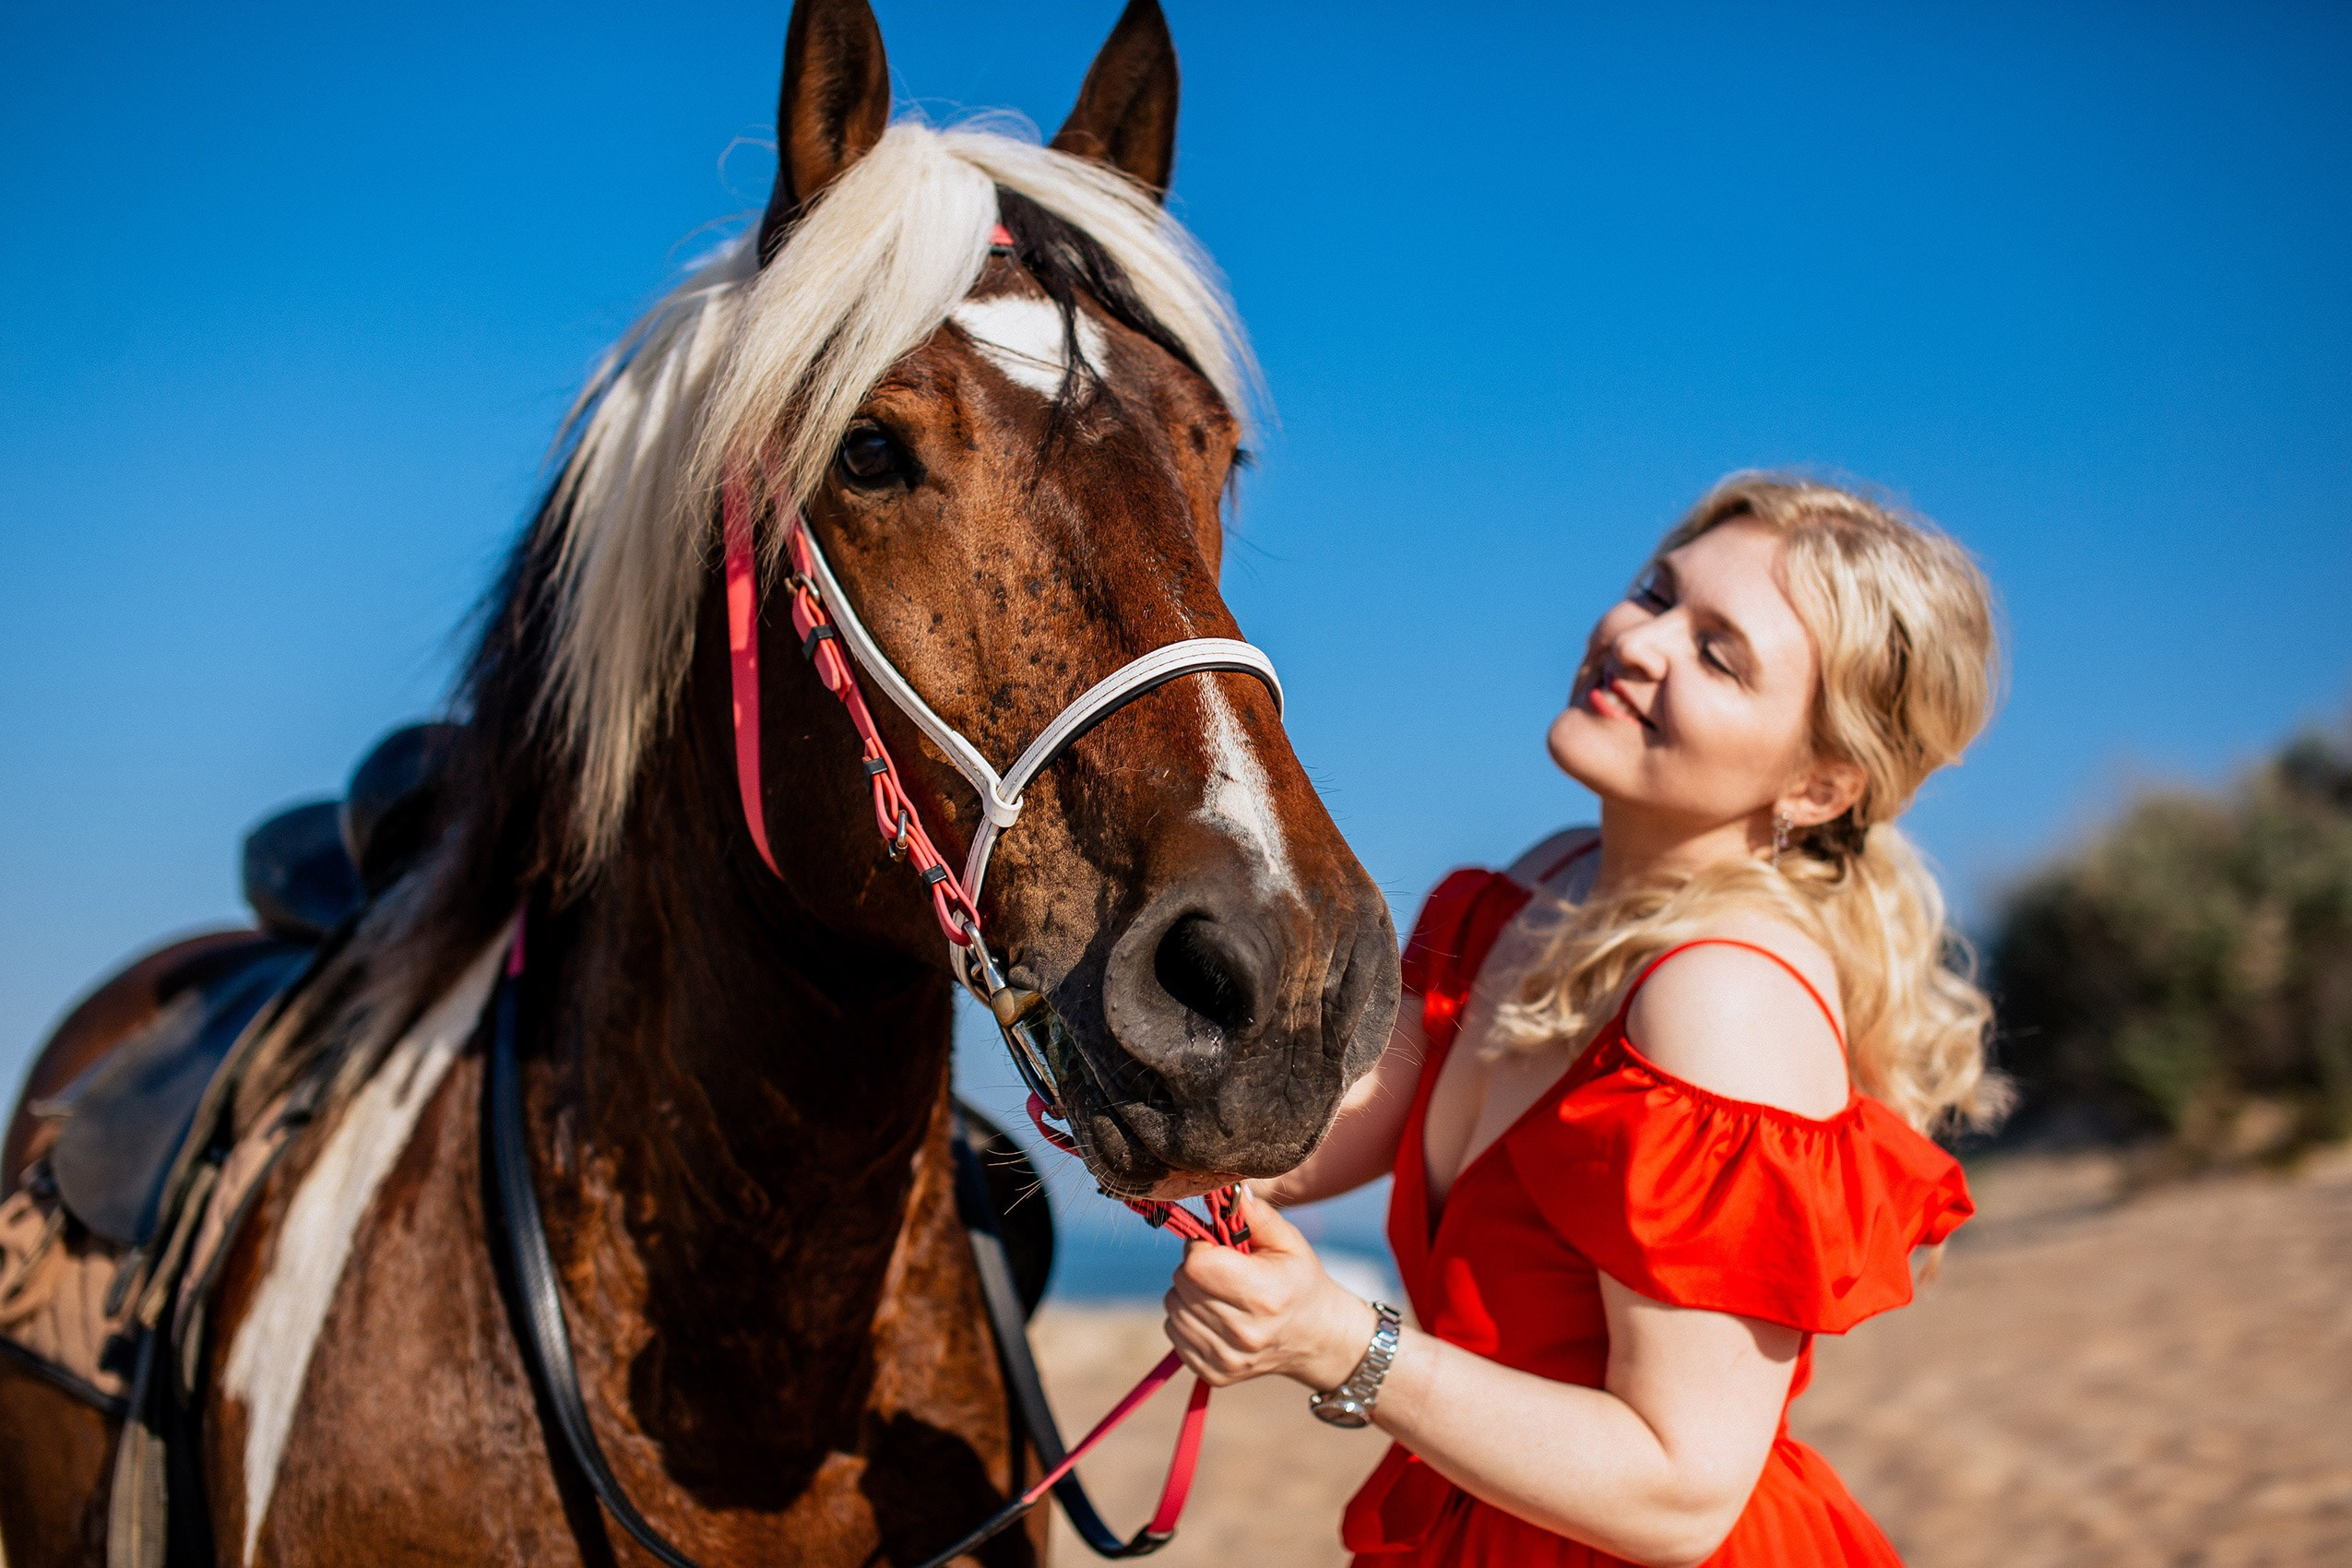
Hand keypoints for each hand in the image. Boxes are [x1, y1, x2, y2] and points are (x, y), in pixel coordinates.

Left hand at [1161, 1187, 1377, 1389]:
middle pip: (1182, 1284)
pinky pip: (1174, 1332)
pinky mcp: (1214, 1373)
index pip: (1196, 1265)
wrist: (1316, 1337)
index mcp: (1263, 1295)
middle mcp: (1243, 1333)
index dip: (1200, 1247)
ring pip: (1173, 1308)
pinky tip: (1214, 1314)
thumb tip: (1226, 1191)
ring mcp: (1228, 1358)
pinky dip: (1187, 1318)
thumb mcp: (1289, 1241)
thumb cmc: (1298, 1280)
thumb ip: (1256, 1214)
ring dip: (1188, 1294)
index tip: (1217, 1247)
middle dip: (1194, 1268)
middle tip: (1221, 1268)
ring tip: (1220, 1292)